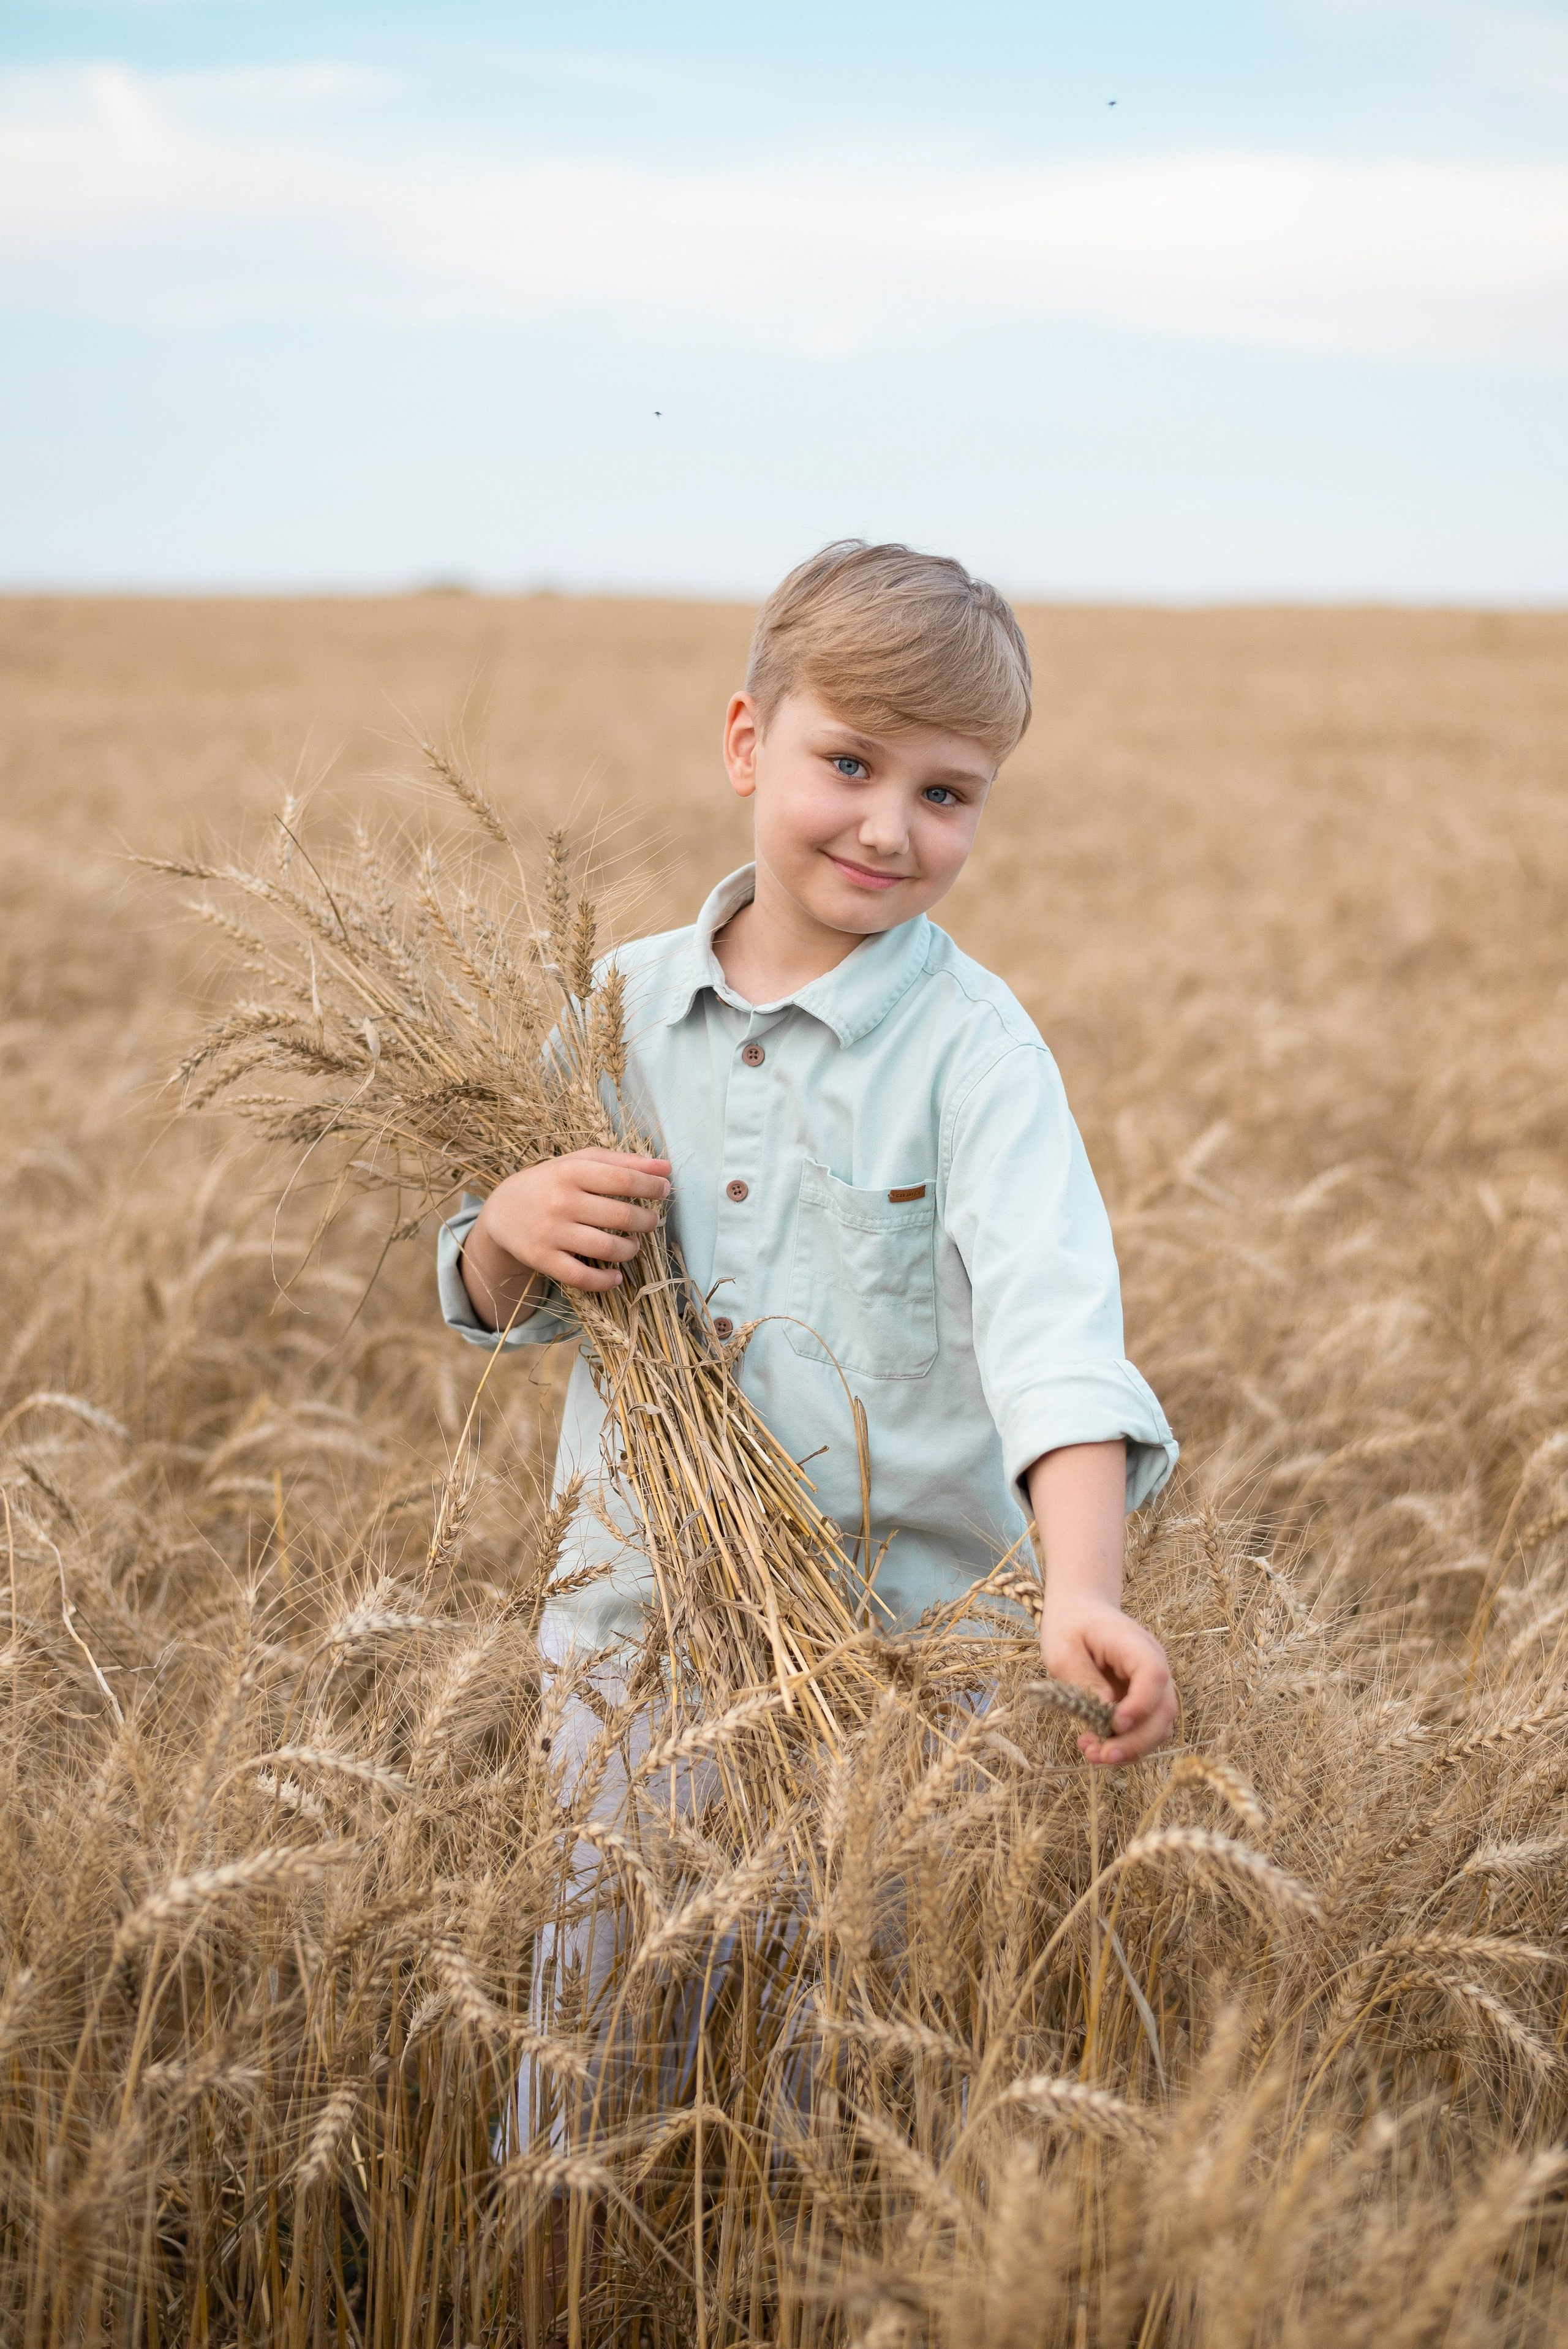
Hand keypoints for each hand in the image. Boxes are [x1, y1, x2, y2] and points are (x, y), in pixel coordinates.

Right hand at [459, 1149, 671, 1325]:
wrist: (502, 1211)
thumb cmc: (552, 1182)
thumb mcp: (580, 1162)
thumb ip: (623, 1162)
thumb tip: (666, 1168)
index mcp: (571, 1171)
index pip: (623, 1180)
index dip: (651, 1187)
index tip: (664, 1190)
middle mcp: (561, 1201)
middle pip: (621, 1216)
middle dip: (647, 1221)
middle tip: (651, 1221)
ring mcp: (551, 1232)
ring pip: (607, 1248)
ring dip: (631, 1249)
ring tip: (634, 1244)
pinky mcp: (543, 1259)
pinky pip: (581, 1276)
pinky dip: (605, 1281)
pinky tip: (616, 1277)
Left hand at [1041, 1595, 1176, 1767]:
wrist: (1080, 1612)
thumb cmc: (1069, 1627)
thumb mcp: (1063, 1649)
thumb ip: (1083, 1678)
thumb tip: (1105, 1710)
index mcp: (1134, 1643)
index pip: (1154, 1674)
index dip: (1141, 1704)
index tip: (1115, 1724)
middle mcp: (1153, 1664)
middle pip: (1163, 1709)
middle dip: (1136, 1740)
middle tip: (1101, 1756)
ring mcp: (1152, 1685)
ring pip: (1159, 1726)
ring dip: (1131, 1748)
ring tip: (1093, 1754)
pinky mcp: (1143, 1701)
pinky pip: (1145, 1729)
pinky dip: (1125, 1744)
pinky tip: (1096, 1747)